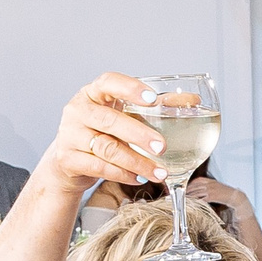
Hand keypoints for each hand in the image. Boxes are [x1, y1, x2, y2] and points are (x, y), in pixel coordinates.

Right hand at [39, 74, 171, 193]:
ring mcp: (69, 134)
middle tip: (163, 147)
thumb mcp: (125, 115)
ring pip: (106, 148)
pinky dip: (122, 174)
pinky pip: (98, 167)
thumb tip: (193, 100)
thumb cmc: (104, 132)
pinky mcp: (67, 159)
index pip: (109, 82)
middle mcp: (78, 110)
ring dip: (136, 161)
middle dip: (139, 135)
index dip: (130, 89)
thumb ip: (157, 107)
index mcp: (93, 93)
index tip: (153, 100)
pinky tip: (139, 178)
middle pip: (110, 120)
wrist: (71, 160)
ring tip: (159, 172)